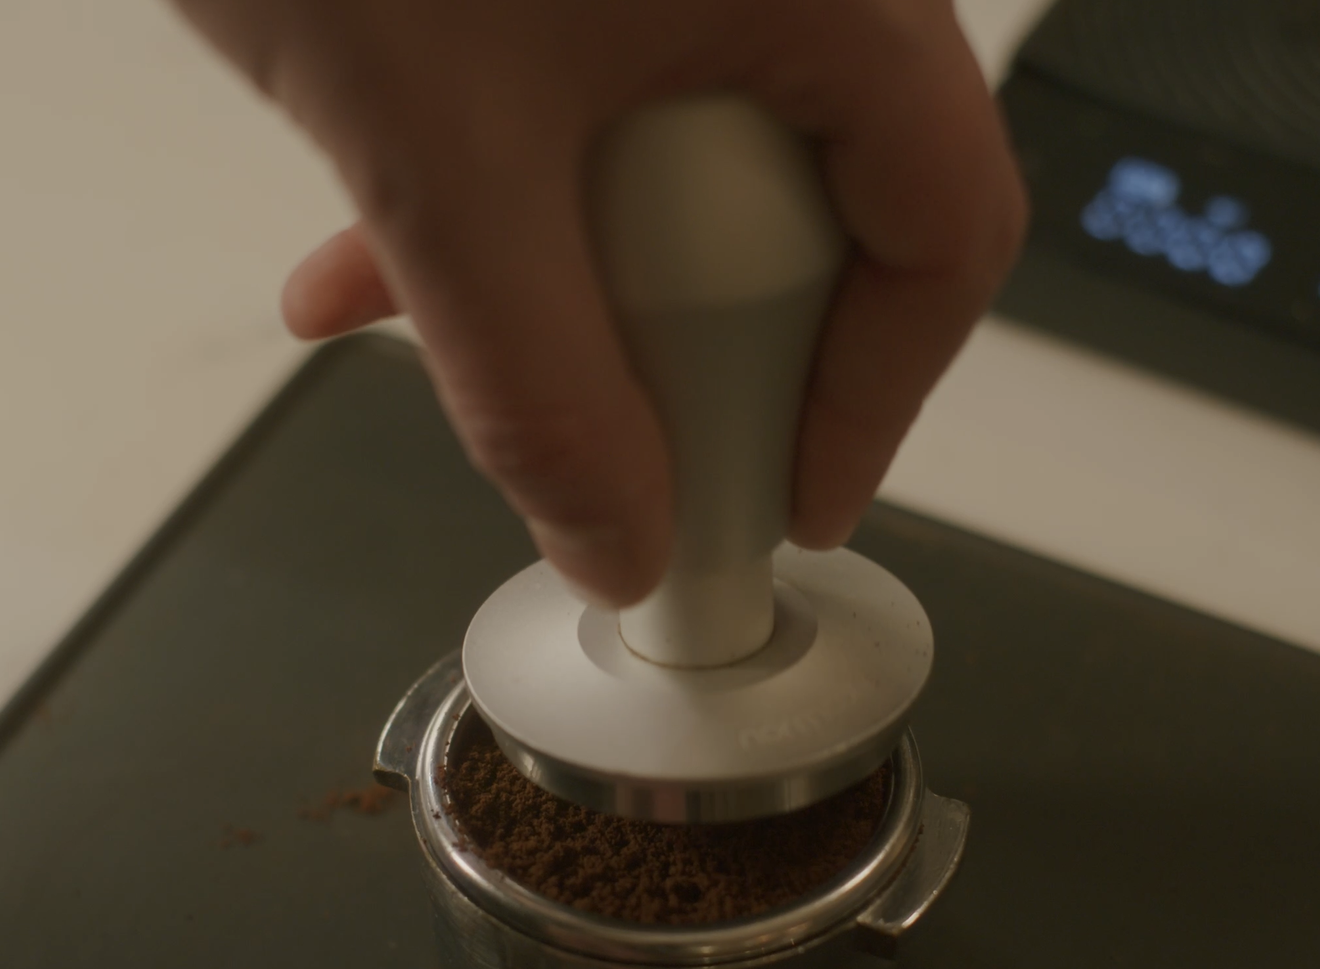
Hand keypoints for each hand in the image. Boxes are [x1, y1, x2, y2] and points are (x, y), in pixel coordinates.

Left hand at [174, 0, 1024, 606]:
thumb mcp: (440, 164)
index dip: (872, 398)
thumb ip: (534, 384)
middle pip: (817, 203)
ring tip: (444, 335)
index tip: (787, 498)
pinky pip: (609, 82)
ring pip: (694, 153)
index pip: (943, 230)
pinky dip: (515, 178)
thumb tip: (614, 535)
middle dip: (684, 344)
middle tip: (610, 443)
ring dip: (573, 273)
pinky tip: (377, 241)